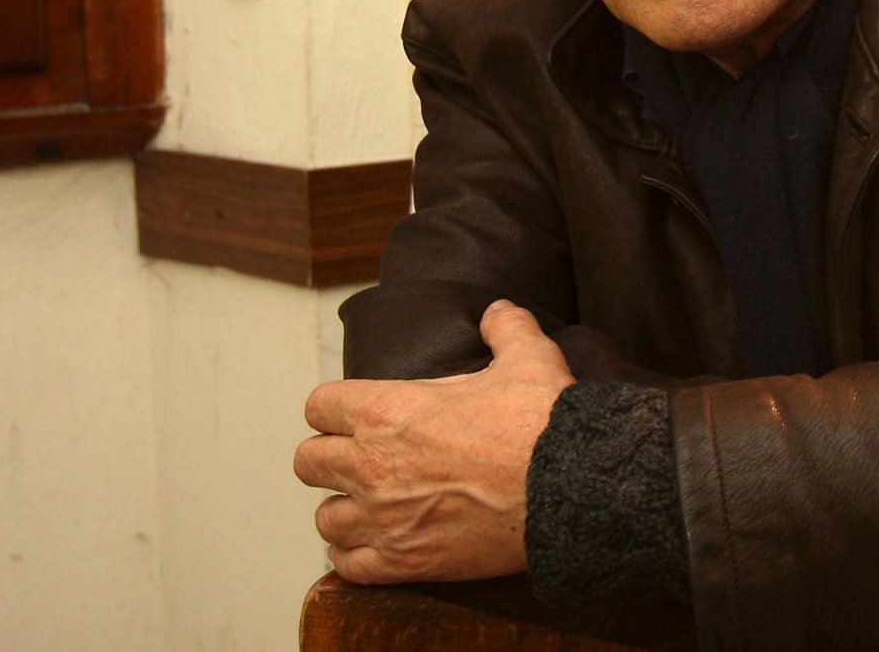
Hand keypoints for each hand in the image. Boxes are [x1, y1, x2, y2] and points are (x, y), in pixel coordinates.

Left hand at [294, 299, 575, 583]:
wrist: (569, 487)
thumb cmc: (541, 422)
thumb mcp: (528, 357)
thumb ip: (505, 328)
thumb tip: (498, 312)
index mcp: (387, 410)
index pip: (320, 406)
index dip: (336, 407)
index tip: (354, 414)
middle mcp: (372, 465)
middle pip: (309, 462)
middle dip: (331, 456)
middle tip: (362, 457)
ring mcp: (383, 519)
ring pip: (325, 518)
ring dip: (344, 509)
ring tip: (368, 505)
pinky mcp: (403, 562)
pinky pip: (348, 565)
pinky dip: (356, 556)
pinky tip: (374, 545)